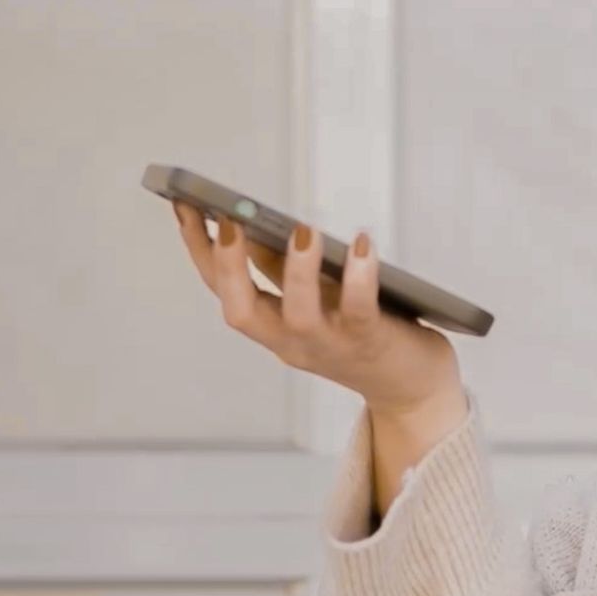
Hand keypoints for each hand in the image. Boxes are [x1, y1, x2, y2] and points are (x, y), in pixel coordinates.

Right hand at [171, 200, 458, 413]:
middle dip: (229, 266)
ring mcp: (330, 346)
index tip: (185, 206)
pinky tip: (362, 242)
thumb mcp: (312, 301)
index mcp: (271, 328)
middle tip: (228, 221)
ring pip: (299, 316)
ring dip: (297, 271)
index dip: (200, 250)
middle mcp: (292, 342)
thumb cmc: (361, 334)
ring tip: (302, 230)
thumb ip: (281, 271)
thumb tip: (250, 224)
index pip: (222, 290)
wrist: (412, 389)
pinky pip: (359, 310)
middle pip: (242, 312)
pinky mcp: (370, 343)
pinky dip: (359, 276)